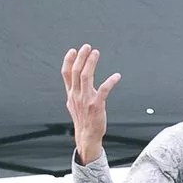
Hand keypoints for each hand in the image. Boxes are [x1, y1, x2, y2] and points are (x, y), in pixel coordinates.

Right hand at [61, 44, 119, 162]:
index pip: (66, 74)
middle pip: (76, 72)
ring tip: (96, 53)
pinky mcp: (96, 105)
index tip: (73, 50)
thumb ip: (74, 91)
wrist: (87, 135)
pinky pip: (103, 90)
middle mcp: (76, 95)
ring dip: (91, 63)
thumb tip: (75, 82)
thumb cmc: (83, 119)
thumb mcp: (73, 104)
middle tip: (87, 47)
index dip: (68, 61)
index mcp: (70, 94)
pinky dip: (110, 81)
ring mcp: (85, 100)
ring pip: (86, 77)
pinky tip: (117, 76)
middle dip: (81, 58)